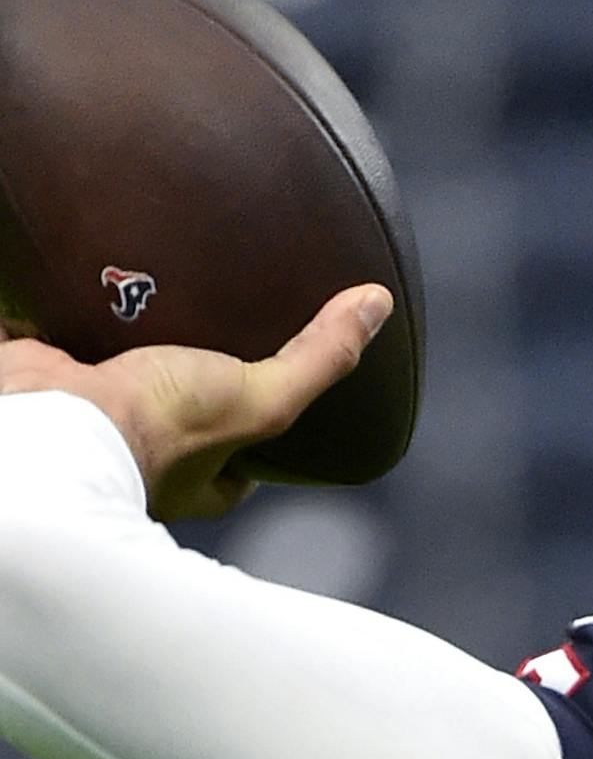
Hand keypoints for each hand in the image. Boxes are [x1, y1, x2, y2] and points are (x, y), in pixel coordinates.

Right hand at [0, 284, 391, 521]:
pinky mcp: (51, 376)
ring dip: (134, 339)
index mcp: (201, 478)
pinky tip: (85, 281)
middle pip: (183, 410)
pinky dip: (67, 314)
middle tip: (212, 330)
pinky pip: (59, 339)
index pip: (246, 463)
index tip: (278, 393)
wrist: (54, 419)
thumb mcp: (263, 397)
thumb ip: (319, 358)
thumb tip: (375, 308)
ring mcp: (95, 417)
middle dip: (195, 374)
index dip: (264, 433)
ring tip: (156, 292)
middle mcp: (148, 453)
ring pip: (123, 373)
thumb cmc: (160, 430)